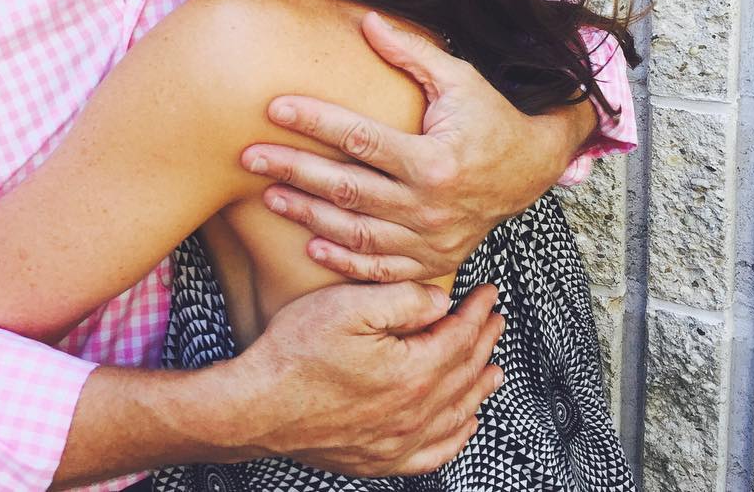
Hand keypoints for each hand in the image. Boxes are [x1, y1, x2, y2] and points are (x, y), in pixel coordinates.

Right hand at [238, 280, 504, 474]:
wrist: (257, 406)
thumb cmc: (297, 352)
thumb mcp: (349, 306)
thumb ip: (403, 299)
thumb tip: (442, 302)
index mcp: (413, 373)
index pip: (460, 337)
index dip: (478, 312)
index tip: (489, 293)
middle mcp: (414, 414)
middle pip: (464, 374)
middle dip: (484, 343)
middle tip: (496, 321)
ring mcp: (398, 443)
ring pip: (457, 415)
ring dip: (479, 388)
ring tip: (494, 369)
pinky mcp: (379, 459)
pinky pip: (433, 454)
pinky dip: (456, 437)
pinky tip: (463, 424)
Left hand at [242, 12, 593, 281]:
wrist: (531, 170)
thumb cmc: (490, 117)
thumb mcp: (458, 80)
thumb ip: (412, 53)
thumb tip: (367, 20)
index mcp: (434, 159)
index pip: (360, 139)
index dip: (315, 122)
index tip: (275, 108)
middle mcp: (430, 205)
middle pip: (348, 189)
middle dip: (294, 172)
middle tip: (249, 156)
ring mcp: (431, 240)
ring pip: (356, 233)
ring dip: (308, 216)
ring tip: (269, 196)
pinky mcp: (432, 261)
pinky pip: (381, 269)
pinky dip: (344, 261)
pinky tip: (310, 245)